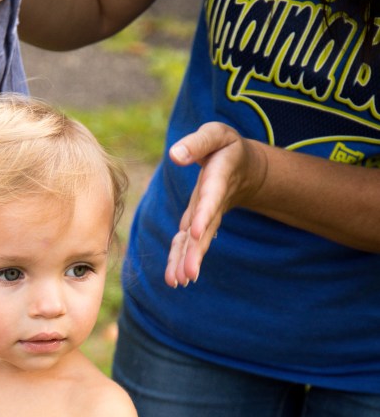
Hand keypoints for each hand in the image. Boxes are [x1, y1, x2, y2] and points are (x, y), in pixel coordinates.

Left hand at [165, 122, 266, 287]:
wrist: (242, 164)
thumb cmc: (224, 145)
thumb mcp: (214, 134)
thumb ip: (196, 144)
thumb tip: (175, 155)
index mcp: (218, 178)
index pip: (210, 199)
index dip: (204, 214)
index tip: (197, 232)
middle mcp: (213, 203)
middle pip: (204, 230)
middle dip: (196, 252)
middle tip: (188, 275)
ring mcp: (206, 216)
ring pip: (196, 241)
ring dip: (187, 262)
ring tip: (179, 282)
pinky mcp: (198, 222)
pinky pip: (189, 242)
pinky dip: (181, 259)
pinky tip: (175, 279)